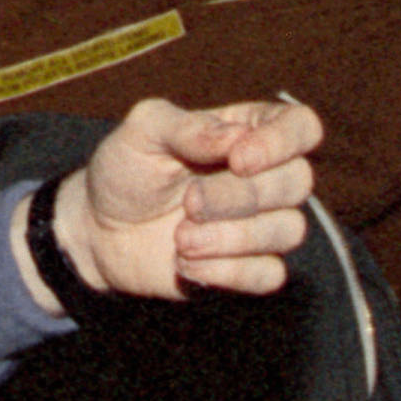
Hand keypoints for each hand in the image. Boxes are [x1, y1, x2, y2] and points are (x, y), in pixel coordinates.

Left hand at [26, 96, 323, 308]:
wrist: (99, 229)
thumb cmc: (126, 169)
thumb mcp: (142, 132)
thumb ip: (187, 126)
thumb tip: (237, 137)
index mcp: (248, 130)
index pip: (301, 127)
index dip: (282, 143)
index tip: (239, 159)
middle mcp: (266, 175)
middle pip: (297, 182)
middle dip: (239, 197)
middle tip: (188, 203)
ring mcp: (261, 224)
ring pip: (289, 231)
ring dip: (232, 237)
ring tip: (180, 239)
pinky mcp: (249, 268)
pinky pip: (269, 275)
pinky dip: (228, 271)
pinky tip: (187, 263)